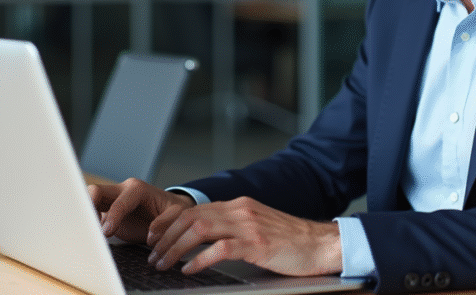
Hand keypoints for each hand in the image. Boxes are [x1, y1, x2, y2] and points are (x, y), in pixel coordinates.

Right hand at [88, 178, 195, 242]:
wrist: (170, 213)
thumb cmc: (173, 211)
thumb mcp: (177, 214)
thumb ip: (166, 222)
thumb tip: (152, 234)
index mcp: (138, 189)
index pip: (120, 201)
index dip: (113, 216)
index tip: (107, 232)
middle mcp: (122, 191)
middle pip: (96, 191)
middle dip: (88, 205)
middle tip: (86, 226)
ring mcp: (113, 200)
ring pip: (89, 199)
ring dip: (84, 214)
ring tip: (83, 231)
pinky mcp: (107, 212)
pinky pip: (92, 213)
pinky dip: (87, 222)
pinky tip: (87, 235)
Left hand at [147, 196, 341, 276]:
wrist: (322, 243)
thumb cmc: (291, 241)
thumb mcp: (258, 227)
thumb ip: (234, 227)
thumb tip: (204, 240)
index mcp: (239, 206)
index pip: (193, 208)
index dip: (168, 221)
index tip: (153, 236)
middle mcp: (240, 210)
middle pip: (190, 217)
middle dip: (165, 237)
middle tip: (153, 254)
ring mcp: (248, 226)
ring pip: (199, 230)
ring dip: (175, 248)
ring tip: (163, 264)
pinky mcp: (257, 244)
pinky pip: (220, 249)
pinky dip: (199, 260)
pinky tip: (189, 270)